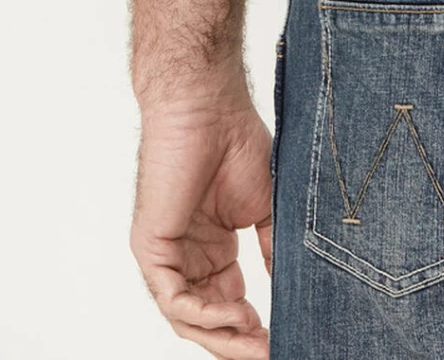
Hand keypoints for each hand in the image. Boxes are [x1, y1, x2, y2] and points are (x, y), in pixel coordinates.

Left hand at [131, 91, 273, 357]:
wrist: (209, 107)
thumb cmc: (237, 142)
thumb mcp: (265, 207)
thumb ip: (271, 249)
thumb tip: (291, 287)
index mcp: (211, 248)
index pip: (228, 303)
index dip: (254, 327)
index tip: (285, 338)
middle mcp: (186, 257)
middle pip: (208, 319)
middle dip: (239, 342)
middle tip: (272, 353)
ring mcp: (166, 256)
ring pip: (189, 318)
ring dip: (224, 336)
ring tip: (259, 342)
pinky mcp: (151, 249)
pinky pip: (173, 300)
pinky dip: (204, 314)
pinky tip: (238, 313)